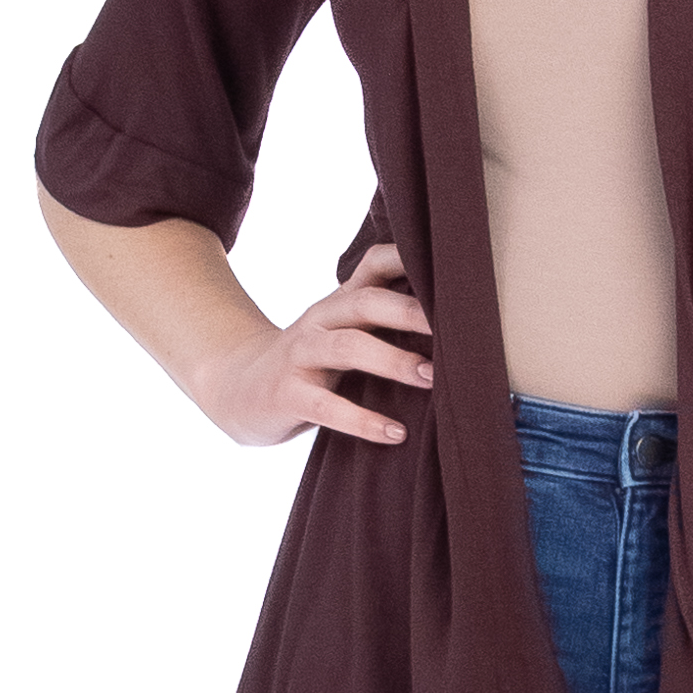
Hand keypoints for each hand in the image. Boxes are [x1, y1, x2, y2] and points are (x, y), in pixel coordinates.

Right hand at [192, 243, 432, 448]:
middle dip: (410, 313)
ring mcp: (300, 356)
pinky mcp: (287, 395)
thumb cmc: (311, 365)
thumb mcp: (343, 333)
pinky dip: (363, 421)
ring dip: (393, 361)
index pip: (373, 265)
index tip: (452, 267)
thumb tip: (455, 325)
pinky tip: (395, 434)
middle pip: (365, 303)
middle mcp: (320, 320)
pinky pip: (327, 406)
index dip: (407, 258)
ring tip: (432, 379)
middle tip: (456, 330)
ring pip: (347, 347)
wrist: (236, 389)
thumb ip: (384, 324)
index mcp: (339, 302)